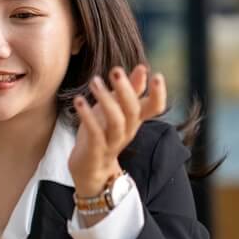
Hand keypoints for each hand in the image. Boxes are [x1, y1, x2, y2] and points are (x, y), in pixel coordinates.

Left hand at [68, 65, 166, 195]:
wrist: (90, 170)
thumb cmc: (102, 134)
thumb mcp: (116, 109)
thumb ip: (130, 90)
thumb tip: (143, 68)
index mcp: (135, 120)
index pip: (155, 108)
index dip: (158, 94)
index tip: (156, 75)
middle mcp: (128, 131)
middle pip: (133, 110)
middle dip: (126, 90)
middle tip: (115, 71)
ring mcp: (112, 142)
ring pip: (116, 121)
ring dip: (105, 99)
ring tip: (94, 81)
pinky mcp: (95, 150)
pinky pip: (95, 133)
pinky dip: (87, 116)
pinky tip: (79, 101)